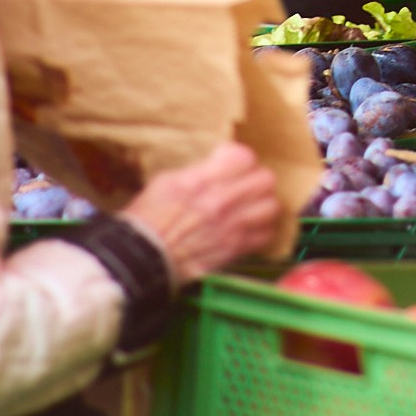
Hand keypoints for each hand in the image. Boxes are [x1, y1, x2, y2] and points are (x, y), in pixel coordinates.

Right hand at [124, 142, 280, 283]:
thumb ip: (198, 171)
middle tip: (245, 184)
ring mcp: (232, 226)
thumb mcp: (166, 180)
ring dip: (263, 204)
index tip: (230, 163)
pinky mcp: (235, 249)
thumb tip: (216, 166)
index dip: (239, 158)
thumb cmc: (148, 219)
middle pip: (266, 179)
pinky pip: (266, 236)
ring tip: (251, 206)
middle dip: (256, 179)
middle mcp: (222, 201)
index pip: (245, 157)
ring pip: (272, 206)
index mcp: (202, 180)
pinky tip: (250, 228)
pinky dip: (262, 231)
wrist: (143, 259)